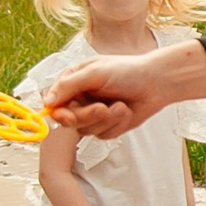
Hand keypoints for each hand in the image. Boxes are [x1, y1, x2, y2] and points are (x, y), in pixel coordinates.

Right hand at [43, 52, 182, 138]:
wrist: (157, 82)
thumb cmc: (128, 71)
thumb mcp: (95, 72)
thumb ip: (69, 85)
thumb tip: (47, 101)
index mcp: (73, 82)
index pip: (54, 103)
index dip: (59, 113)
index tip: (67, 117)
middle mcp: (80, 99)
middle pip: (69, 120)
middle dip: (88, 116)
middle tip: (103, 109)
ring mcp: (93, 114)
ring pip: (86, 130)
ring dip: (106, 120)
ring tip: (121, 106)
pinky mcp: (107, 126)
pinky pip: (103, 134)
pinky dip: (117, 125)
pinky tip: (126, 111)